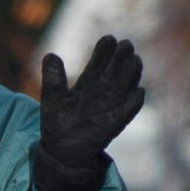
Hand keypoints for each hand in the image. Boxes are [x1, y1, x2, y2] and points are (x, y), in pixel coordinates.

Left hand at [34, 35, 144, 190]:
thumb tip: (50, 56)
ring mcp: (109, 108)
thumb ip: (53, 79)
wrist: (61, 152)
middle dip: (120, 58)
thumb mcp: (52, 99)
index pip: (98, 64)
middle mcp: (101, 93)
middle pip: (114, 72)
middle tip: (126, 44)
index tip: (109, 39)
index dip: (103, 52)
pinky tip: (139, 93)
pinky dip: (132, 104)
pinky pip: (126, 113)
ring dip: (130, 75)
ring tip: (135, 61)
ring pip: (124, 88)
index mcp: (87, 84)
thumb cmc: (57, 123)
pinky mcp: (113, 125)